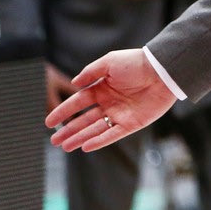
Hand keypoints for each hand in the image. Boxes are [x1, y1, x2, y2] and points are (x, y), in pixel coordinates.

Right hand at [46, 48, 176, 152]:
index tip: (49, 122)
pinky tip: (85, 146)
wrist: (162, 71)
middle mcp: (109, 103)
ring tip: (64, 147)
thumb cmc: (136, 63)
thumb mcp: (109, 62)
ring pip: (95, 129)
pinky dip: (99, 141)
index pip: (78, 102)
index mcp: (102, 88)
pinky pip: (112, 135)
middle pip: (84, 119)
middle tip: (54, 141)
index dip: (63, 112)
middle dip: (69, 130)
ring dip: (80, 138)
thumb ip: (91, 72)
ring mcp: (120, 114)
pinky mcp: (132, 124)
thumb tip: (74, 84)